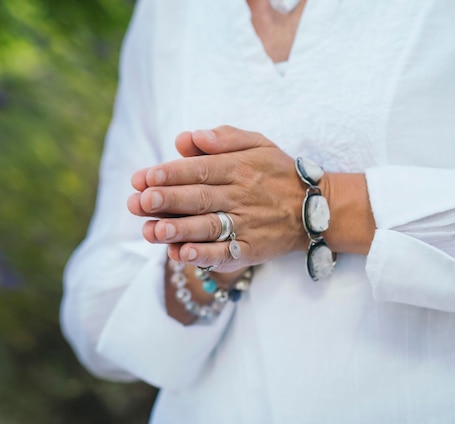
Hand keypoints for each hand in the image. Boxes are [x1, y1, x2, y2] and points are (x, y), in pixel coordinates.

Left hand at [127, 126, 307, 271]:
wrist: (316, 208)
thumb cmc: (279, 172)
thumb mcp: (258, 144)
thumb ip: (225, 137)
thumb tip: (188, 137)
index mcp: (240, 167)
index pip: (200, 169)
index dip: (170, 173)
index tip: (142, 178)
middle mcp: (241, 195)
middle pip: (199, 197)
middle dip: (167, 200)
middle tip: (138, 202)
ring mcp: (247, 224)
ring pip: (208, 226)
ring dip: (179, 230)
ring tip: (152, 231)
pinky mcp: (251, 249)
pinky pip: (226, 254)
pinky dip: (204, 256)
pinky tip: (182, 254)